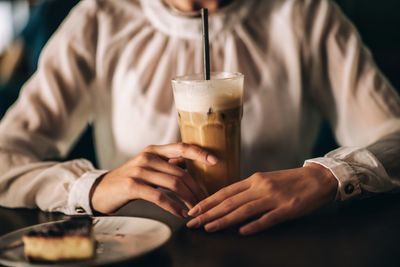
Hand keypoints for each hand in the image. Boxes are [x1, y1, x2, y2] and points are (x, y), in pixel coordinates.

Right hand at [91, 143, 217, 216]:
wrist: (101, 189)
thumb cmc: (130, 178)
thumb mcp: (148, 166)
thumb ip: (168, 164)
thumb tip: (193, 165)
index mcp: (154, 150)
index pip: (182, 147)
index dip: (200, 153)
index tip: (215, 161)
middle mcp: (148, 157)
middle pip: (181, 172)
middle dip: (197, 189)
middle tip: (204, 201)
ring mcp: (140, 170)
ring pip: (173, 184)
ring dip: (188, 199)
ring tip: (194, 209)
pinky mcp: (133, 185)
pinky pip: (159, 196)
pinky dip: (173, 206)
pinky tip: (180, 213)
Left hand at [186, 163, 337, 234]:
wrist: (318, 178)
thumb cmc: (291, 181)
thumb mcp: (267, 181)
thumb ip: (249, 190)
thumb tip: (229, 202)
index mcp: (254, 179)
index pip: (225, 191)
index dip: (208, 201)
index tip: (193, 209)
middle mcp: (261, 187)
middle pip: (230, 201)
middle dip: (208, 212)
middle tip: (192, 222)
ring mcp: (274, 197)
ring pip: (244, 210)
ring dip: (224, 220)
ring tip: (208, 228)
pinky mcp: (288, 208)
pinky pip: (268, 218)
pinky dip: (254, 225)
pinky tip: (241, 232)